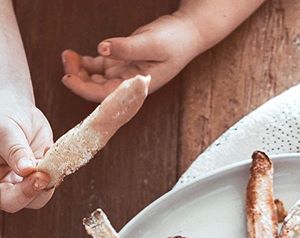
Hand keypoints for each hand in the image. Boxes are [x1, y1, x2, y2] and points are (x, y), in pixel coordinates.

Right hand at [0, 93, 52, 211]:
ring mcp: (25, 181)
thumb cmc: (3, 115)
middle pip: (21, 202)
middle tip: (45, 174)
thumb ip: (15, 150)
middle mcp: (6, 183)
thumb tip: (27, 169)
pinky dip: (56, 170)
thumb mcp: (5, 130)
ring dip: (49, 181)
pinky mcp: (42, 175)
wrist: (17, 108)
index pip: (5, 198)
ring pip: (39, 196)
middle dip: (36, 191)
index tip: (36, 176)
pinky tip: (49, 149)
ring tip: (47, 154)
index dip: (21, 194)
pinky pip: (52, 181)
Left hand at [61, 12, 203, 102]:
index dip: (85, 89)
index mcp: (138, 86)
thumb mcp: (151, 43)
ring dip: (80, 71)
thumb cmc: (175, 42)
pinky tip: (76, 56)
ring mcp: (126, 74)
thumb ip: (126, 48)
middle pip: (98, 90)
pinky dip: (86, 63)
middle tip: (66, 61)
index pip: (107, 95)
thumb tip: (102, 48)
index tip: (68, 78)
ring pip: (97, 79)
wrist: (187, 33)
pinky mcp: (123, 62)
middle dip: (79, 79)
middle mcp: (130, 84)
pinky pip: (100, 68)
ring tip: (67, 56)